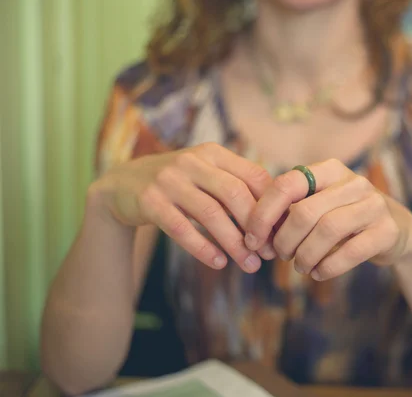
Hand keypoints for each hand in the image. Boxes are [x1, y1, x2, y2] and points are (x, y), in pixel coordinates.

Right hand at [89, 143, 274, 272]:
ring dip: (233, 243)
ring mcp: (169, 180)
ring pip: (210, 213)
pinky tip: (218, 263)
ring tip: (248, 264)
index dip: (271, 206)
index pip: (254, 176)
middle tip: (267, 253)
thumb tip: (277, 220)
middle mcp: (192, 161)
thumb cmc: (178, 184)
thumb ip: (236, 188)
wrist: (122, 185)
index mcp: (213, 153)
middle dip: (256, 227)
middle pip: (235, 194)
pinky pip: (181, 228)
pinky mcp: (149, 201)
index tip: (280, 232)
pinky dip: (202, 248)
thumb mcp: (206, 175)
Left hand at [244, 159, 409, 280]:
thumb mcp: (320, 205)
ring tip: (300, 266)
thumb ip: (291, 210)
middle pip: (304, 212)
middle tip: (281, 255)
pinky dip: (327, 267)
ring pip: (326, 231)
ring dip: (305, 256)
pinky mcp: (387, 231)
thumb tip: (255, 233)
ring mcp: (373, 205)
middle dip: (284, 240)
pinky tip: (318, 273)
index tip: (253, 239)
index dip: (264, 213)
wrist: (397, 230)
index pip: (287, 184)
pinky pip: (350, 252)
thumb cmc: (345, 218)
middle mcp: (354, 182)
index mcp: (330, 170)